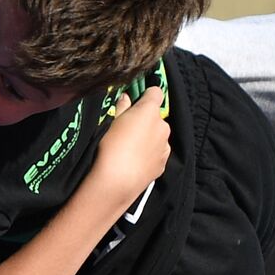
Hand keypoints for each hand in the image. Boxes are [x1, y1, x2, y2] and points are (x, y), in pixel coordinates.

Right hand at [88, 87, 170, 204]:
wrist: (116, 181)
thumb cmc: (110, 146)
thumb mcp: (110, 121)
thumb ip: (122, 107)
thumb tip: (126, 98)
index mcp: (149, 111)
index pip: (155, 92)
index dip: (145, 96)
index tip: (135, 103)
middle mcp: (162, 126)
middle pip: (156, 117)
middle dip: (145, 120)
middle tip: (127, 131)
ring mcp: (165, 145)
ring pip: (158, 135)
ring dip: (148, 138)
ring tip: (130, 150)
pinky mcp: (164, 163)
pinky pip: (157, 152)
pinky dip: (149, 154)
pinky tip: (135, 162)